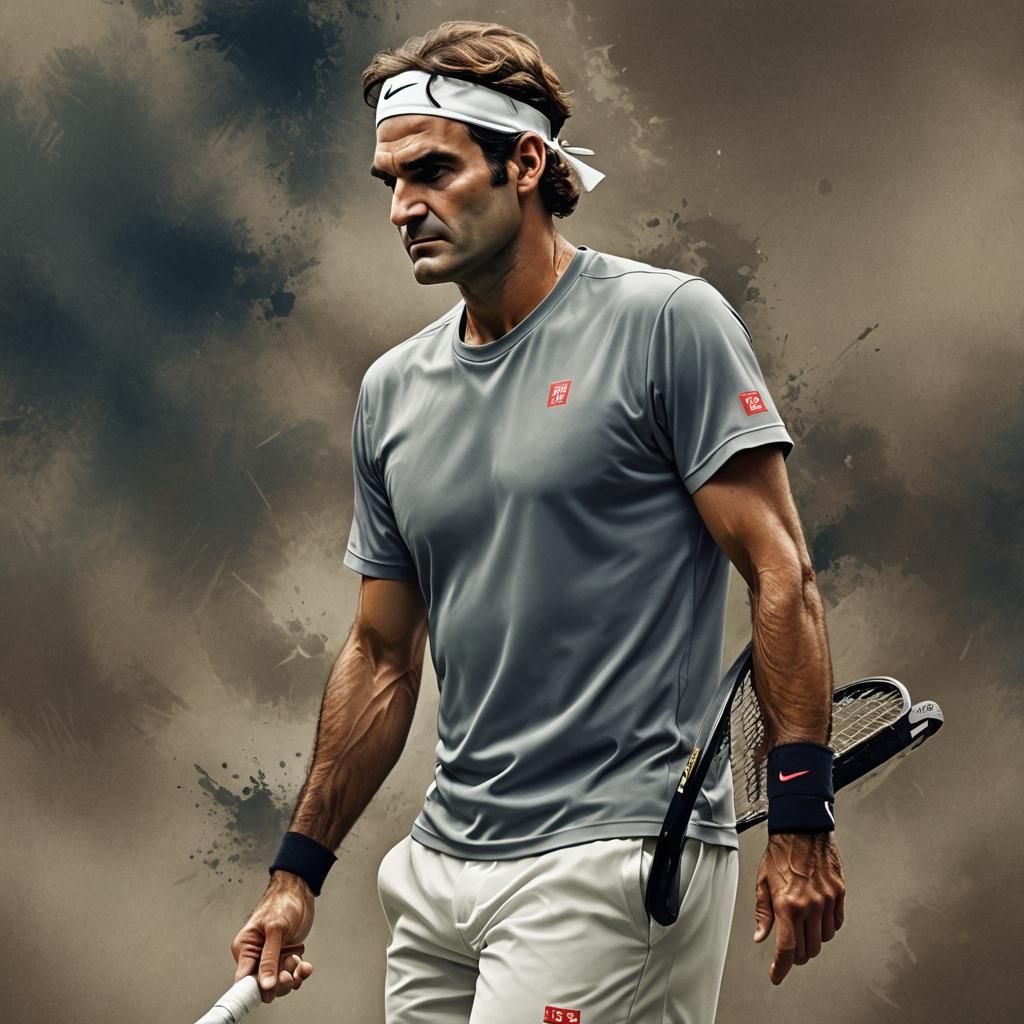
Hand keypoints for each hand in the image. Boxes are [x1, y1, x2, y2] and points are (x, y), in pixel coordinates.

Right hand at [232, 870, 315, 1002]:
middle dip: (279, 982)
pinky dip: (300, 971)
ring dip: (292, 976)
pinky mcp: (285, 955)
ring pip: (279, 981)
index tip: (269, 989)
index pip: (244, 979)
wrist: (300, 890)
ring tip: (298, 964)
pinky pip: (291, 972)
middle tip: (289, 974)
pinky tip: (305, 965)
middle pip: (263, 984)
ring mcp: (272, 956)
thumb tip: (264, 984)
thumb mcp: (275, 929)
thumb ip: (269, 958)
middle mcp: (256, 955)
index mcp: (245, 947)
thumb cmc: (283, 901)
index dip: (255, 989)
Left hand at [752, 832, 844, 984]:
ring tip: (804, 930)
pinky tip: (818, 920)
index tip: (777, 975)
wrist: (803, 829)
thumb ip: (763, 912)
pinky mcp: (840, 894)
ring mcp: (827, 901)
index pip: (787, 948)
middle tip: (790, 949)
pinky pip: (837, 924)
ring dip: (813, 941)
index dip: (782, 967)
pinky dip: (828, 928)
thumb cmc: (781, 852)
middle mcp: (809, 905)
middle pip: (808, 949)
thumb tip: (761, 935)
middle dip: (797, 954)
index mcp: (787, 904)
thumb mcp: (763, 881)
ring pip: (824, 939)